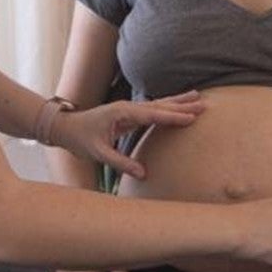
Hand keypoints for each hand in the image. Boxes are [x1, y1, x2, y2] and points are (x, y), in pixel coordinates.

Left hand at [50, 91, 204, 178]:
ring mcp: (128, 109)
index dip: (172, 116)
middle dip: (182, 104)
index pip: (153, 114)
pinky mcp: (128, 115)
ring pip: (158, 105)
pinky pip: (153, 110)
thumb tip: (143, 174)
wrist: (66, 128)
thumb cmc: (80, 139)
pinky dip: (167, 108)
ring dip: (178, 102)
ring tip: (198, 97)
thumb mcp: (99, 153)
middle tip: (205, 103)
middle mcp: (127, 107)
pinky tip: (178, 107)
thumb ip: (121, 163)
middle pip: (160, 105)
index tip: (191, 117)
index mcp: (122, 113)